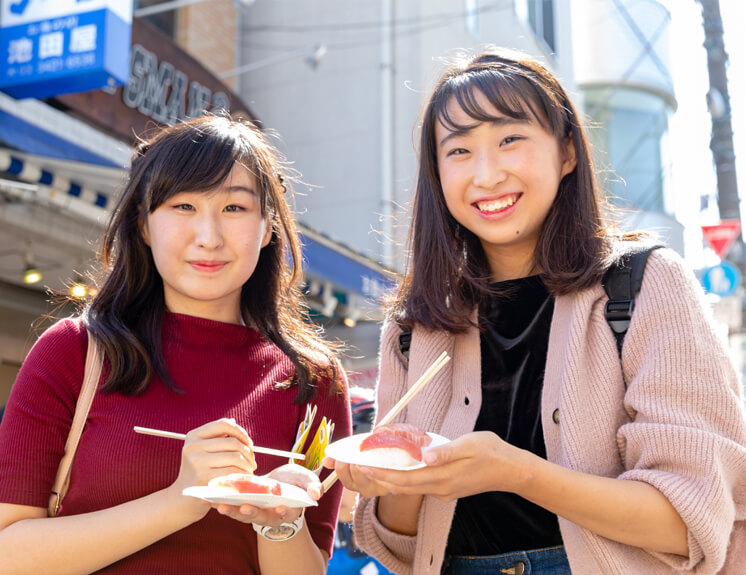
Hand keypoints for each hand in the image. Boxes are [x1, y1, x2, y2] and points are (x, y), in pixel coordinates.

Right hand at [166, 418, 256, 520]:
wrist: (182, 500)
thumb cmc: (197, 472)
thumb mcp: (201, 451)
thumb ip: (217, 437)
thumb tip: (234, 422)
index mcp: (193, 436)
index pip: (223, 424)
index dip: (240, 432)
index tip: (249, 443)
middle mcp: (193, 447)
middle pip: (233, 442)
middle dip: (248, 452)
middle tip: (253, 462)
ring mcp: (197, 462)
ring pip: (236, 457)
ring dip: (248, 464)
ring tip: (250, 470)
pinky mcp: (203, 478)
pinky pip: (233, 472)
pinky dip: (244, 475)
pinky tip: (244, 479)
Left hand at [214, 463, 319, 526]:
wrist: (281, 482)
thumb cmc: (295, 482)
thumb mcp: (306, 480)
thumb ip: (312, 486)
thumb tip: (316, 494)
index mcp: (287, 510)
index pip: (284, 514)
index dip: (282, 512)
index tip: (279, 508)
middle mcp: (269, 514)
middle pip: (260, 516)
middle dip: (251, 513)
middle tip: (244, 508)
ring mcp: (255, 510)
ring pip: (242, 513)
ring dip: (231, 510)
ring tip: (220, 504)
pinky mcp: (242, 504)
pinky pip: (230, 506)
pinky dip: (219, 502)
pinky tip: (209, 498)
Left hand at [331, 431, 536, 501]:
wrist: (511, 470)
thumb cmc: (491, 452)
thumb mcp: (470, 445)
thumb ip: (446, 451)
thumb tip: (426, 456)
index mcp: (443, 477)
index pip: (405, 478)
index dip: (383, 473)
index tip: (364, 466)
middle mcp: (440, 488)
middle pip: (403, 486)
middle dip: (380, 477)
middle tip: (359, 466)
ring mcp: (443, 491)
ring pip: (410, 487)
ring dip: (390, 478)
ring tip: (372, 466)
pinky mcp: (447, 489)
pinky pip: (419, 485)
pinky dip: (404, 477)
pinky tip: (397, 467)